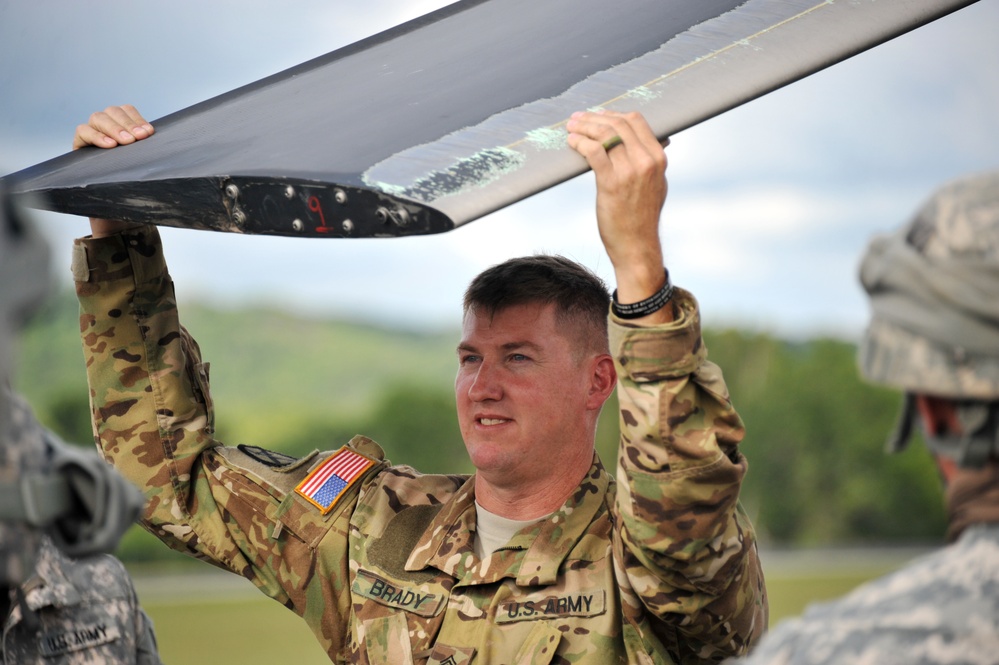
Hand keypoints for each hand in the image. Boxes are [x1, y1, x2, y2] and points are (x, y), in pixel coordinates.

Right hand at [72, 105, 154, 236]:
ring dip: (114, 128)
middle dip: (127, 123)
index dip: (136, 118)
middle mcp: (106, 127)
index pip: (127, 110)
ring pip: (98, 118)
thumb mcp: (148, 167)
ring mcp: (91, 134)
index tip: (149, 133)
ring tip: (127, 142)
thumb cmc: (137, 187)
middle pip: (112, 112)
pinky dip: (96, 135)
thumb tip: (177, 146)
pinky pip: (82, 131)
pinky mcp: (79, 146)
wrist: (118, 212)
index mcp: (123, 126)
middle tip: (140, 138)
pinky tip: (110, 146)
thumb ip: (154, 154)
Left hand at [567, 110, 671, 320]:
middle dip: (594, 117)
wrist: (637, 247)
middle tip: (577, 119)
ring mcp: (630, 172)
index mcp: (658, 158)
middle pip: (618, 124)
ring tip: (570, 127)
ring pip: (604, 135)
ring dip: (583, 127)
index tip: (597, 116)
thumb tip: (652, 143)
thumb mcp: (656, 185)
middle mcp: (647, 161)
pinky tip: (571, 143)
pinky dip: (580, 142)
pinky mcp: (611, 183)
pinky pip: (593, 152)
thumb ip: (651, 162)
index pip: (636, 121)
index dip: (613, 114)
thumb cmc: (641, 217)